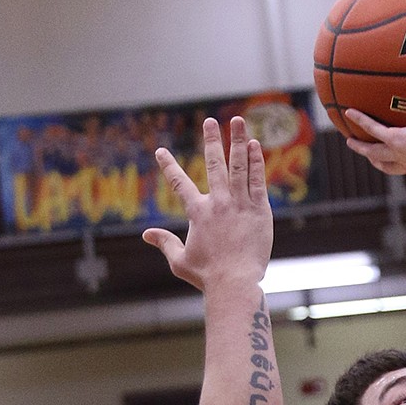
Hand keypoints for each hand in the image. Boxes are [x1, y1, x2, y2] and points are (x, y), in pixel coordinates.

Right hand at [142, 116, 273, 291]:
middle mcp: (218, 203)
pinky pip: (257, 181)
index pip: (180, 183)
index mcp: (198, 212)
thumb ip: (164, 243)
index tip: (161, 152)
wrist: (235, 284)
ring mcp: (240, 205)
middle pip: (214, 164)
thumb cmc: (207, 276)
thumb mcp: (180, 260)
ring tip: (238, 121)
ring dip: (237, 141)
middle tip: (210, 121)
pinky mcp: (259, 211)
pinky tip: (254, 146)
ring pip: (238, 166)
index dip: (168, 166)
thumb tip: (146, 234)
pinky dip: (255, 162)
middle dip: (211, 140)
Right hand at [342, 112, 405, 178]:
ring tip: (348, 140)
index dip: (400, 164)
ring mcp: (398, 151)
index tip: (398, 160)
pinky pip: (373, 127)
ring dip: (361, 146)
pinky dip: (360, 119)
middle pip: (385, 163)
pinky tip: (348, 111)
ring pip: (373, 150)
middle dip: (375, 159)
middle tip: (366, 154)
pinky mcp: (394, 139)